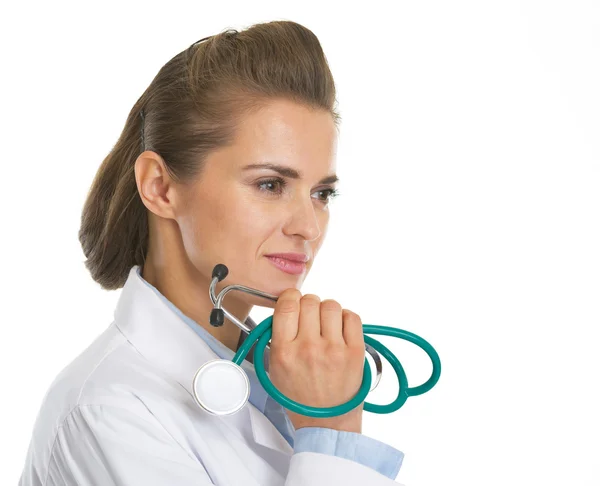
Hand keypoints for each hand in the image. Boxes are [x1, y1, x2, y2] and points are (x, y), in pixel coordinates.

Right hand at [268, 289, 365, 432]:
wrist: (326, 422)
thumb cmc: (300, 396)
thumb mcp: (274, 368)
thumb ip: (276, 336)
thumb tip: (286, 307)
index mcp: (284, 352)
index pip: (287, 305)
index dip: (290, 297)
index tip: (292, 301)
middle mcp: (309, 348)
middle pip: (310, 301)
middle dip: (309, 305)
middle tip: (310, 318)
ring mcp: (334, 349)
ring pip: (331, 305)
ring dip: (327, 311)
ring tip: (326, 325)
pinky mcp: (355, 352)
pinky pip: (352, 317)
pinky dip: (345, 318)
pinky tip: (339, 330)